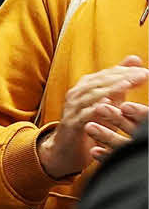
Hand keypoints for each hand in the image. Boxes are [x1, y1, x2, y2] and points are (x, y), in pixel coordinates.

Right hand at [38, 54, 148, 178]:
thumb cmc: (91, 124)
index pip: (107, 74)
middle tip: (142, 75)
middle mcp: (77, 94)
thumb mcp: (108, 101)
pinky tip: (108, 104)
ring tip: (127, 85)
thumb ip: (119, 82)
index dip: (125, 71)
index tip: (144, 71)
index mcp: (85, 87)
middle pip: (100, 81)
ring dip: (111, 88)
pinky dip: (95, 108)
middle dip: (121, 77)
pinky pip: (84, 114)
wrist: (67, 149)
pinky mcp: (72, 124)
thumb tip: (135, 59)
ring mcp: (72, 108)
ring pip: (91, 94)